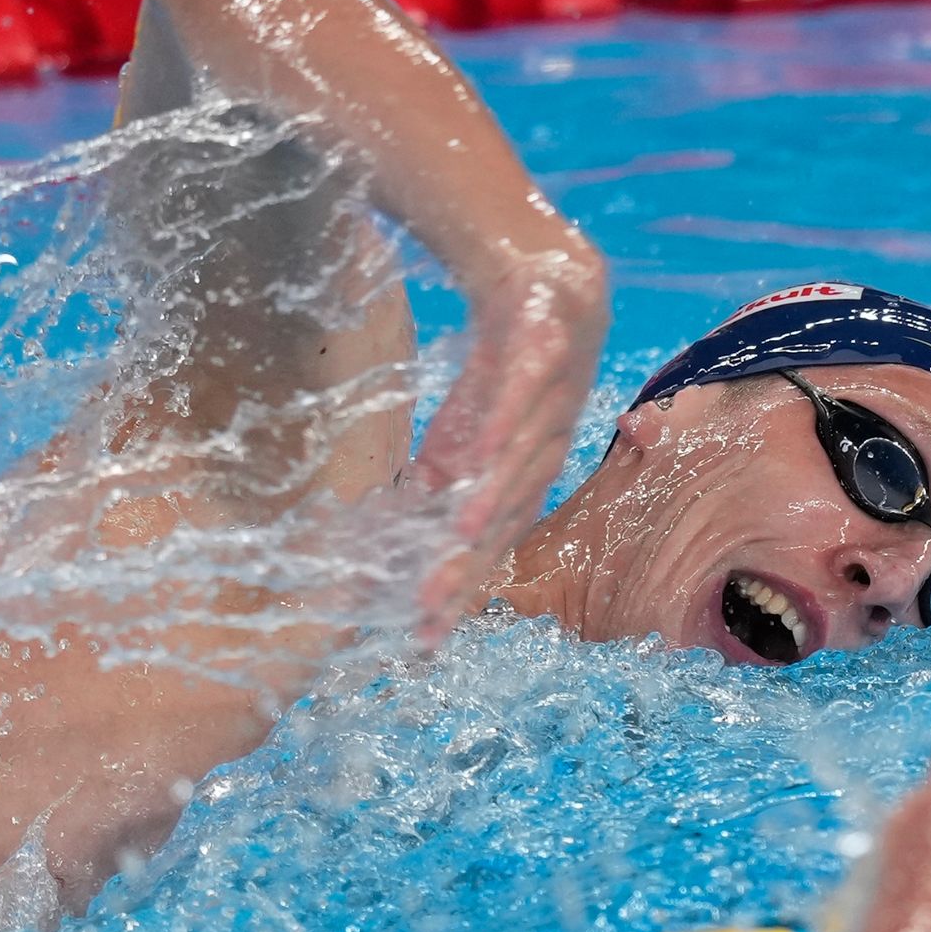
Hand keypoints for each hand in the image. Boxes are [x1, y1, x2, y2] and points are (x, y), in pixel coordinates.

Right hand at [408, 236, 607, 644]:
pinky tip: (484, 451)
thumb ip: (433, 494)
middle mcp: (539, 458)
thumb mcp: (457, 444)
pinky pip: (522, 396)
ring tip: (462, 535)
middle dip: (468, 564)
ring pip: (518, 464)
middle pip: (502, 520)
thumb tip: (383, 544)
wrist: (547, 293)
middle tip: (432, 605)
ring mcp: (547, 410)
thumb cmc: (501, 381)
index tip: (422, 638)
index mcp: (518, 485)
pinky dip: (506, 423)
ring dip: (492, 498)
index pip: (485, 550)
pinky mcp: (541, 359)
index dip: (456, 594)